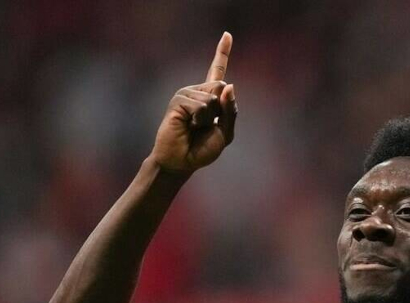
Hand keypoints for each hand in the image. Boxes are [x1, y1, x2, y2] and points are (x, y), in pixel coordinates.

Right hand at [150, 32, 237, 173]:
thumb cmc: (203, 149)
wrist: (183, 162)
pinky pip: (201, 106)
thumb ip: (231, 110)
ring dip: (209, 118)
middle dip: (222, 111)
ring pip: (213, 98)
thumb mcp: (226, 132)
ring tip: (195, 128)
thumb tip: (227, 83)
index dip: (222, 52)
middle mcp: (198, 91)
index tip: (227, 34)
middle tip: (206, 127)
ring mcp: (186, 94)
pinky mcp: (178, 101)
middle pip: (222, 87)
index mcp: (211, 97)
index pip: (217, 70)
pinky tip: (189, 126)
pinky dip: (200, 120)